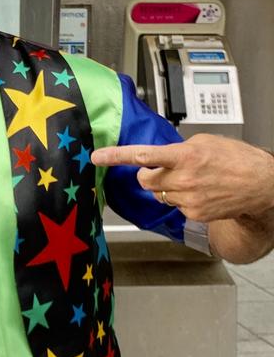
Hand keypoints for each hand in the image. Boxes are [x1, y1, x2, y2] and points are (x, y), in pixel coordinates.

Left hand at [92, 134, 273, 223]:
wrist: (260, 184)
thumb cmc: (236, 159)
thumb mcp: (204, 142)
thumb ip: (177, 148)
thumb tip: (159, 155)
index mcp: (184, 155)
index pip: (143, 155)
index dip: (116, 156)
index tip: (98, 156)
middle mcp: (183, 179)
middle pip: (144, 180)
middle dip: (146, 175)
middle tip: (160, 170)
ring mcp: (188, 199)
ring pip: (158, 194)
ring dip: (166, 187)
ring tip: (190, 180)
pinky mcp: (193, 214)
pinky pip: (174, 205)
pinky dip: (181, 199)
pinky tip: (199, 192)